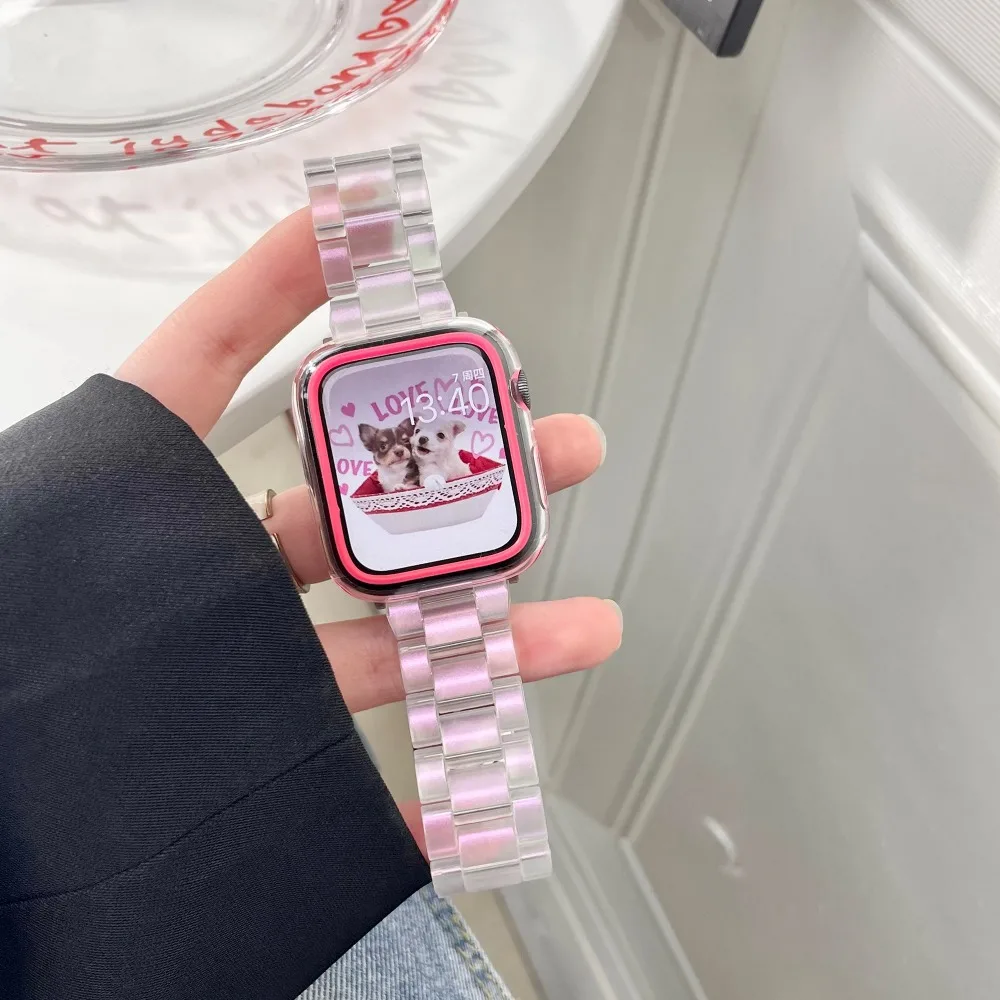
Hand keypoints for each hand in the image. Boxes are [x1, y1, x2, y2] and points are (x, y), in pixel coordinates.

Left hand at [116, 208, 621, 851]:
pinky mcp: (260, 758)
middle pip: (359, 506)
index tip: (372, 236)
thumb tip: (291, 236)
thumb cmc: (7, 646)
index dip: (287, 284)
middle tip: (558, 448)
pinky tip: (482, 789)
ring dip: (493, 636)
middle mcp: (205, 572)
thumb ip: (160, 389)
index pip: (213, 356)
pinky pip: (355, 774)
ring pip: (390, 642)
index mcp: (144, 493)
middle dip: (472, 473)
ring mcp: (241, 666)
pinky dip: (425, 786)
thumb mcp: (69, 494)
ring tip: (585, 629)